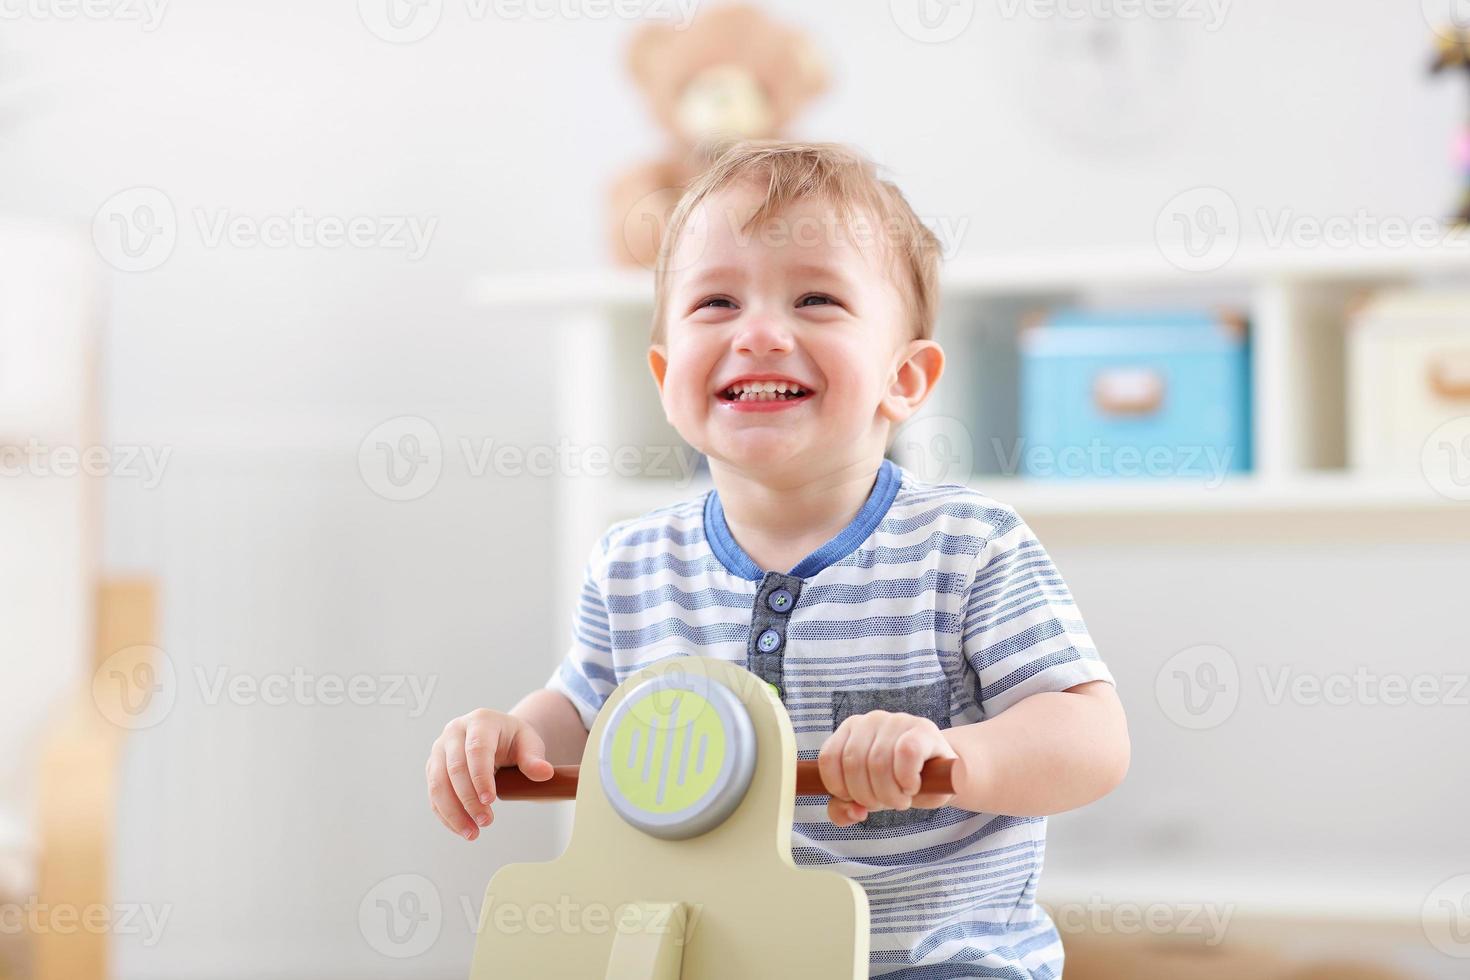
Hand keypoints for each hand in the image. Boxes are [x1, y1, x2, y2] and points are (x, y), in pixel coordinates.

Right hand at [426, 708, 553, 839]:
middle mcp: (454, 732)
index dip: (481, 777)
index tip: (490, 801)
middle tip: (486, 822)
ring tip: (472, 833)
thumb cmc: (514, 740)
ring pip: (438, 784)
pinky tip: (461, 829)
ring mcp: (440, 749)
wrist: (498, 737)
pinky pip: (434, 795)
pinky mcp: (433, 767)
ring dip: (453, 812)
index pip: (476, 750)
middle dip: (469, 800)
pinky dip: (446, 815)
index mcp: (480, 721)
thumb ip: (534, 758)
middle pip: (454, 769)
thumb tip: (544, 773)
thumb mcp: (529, 743)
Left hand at [817, 710, 958, 826]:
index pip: (829, 758)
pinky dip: (907, 779)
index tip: (857, 799)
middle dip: (869, 796)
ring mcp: (897, 721)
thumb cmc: (896, 782)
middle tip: (886, 803)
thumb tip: (854, 811)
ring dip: (890, 794)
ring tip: (901, 798)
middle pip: (854, 764)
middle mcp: (870, 720)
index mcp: (849, 729)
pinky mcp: (923, 729)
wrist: (939, 775)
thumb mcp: (866, 797)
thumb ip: (844, 809)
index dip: (840, 788)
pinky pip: (906, 753)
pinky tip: (912, 787)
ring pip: (879, 762)